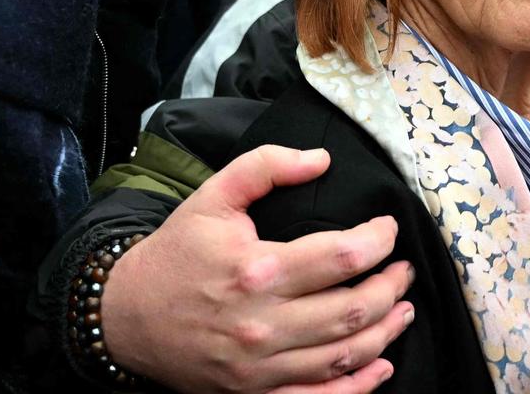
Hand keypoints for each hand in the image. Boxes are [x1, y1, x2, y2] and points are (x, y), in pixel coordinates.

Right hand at [103, 146, 414, 392]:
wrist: (125, 316)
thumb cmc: (176, 253)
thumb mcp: (214, 196)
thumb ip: (266, 166)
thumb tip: (322, 159)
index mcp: (257, 271)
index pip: (342, 257)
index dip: (380, 241)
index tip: (389, 230)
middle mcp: (262, 324)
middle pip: (353, 310)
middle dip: (391, 287)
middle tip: (404, 270)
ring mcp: (259, 367)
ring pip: (344, 355)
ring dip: (386, 332)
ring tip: (403, 307)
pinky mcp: (253, 393)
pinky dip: (358, 385)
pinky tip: (381, 365)